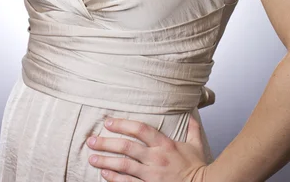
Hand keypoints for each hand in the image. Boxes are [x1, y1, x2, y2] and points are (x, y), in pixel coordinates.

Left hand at [86, 113, 210, 180]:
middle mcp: (155, 157)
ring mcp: (151, 174)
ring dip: (105, 160)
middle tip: (91, 140)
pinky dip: (114, 178)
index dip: (122, 124)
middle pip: (126, 146)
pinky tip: (104, 174)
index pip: (140, 129)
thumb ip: (192, 128)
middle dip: (106, 142)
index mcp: (165, 144)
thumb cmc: (198, 168)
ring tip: (91, 157)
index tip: (108, 122)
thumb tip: (192, 113)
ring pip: (123, 165)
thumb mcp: (196, 145)